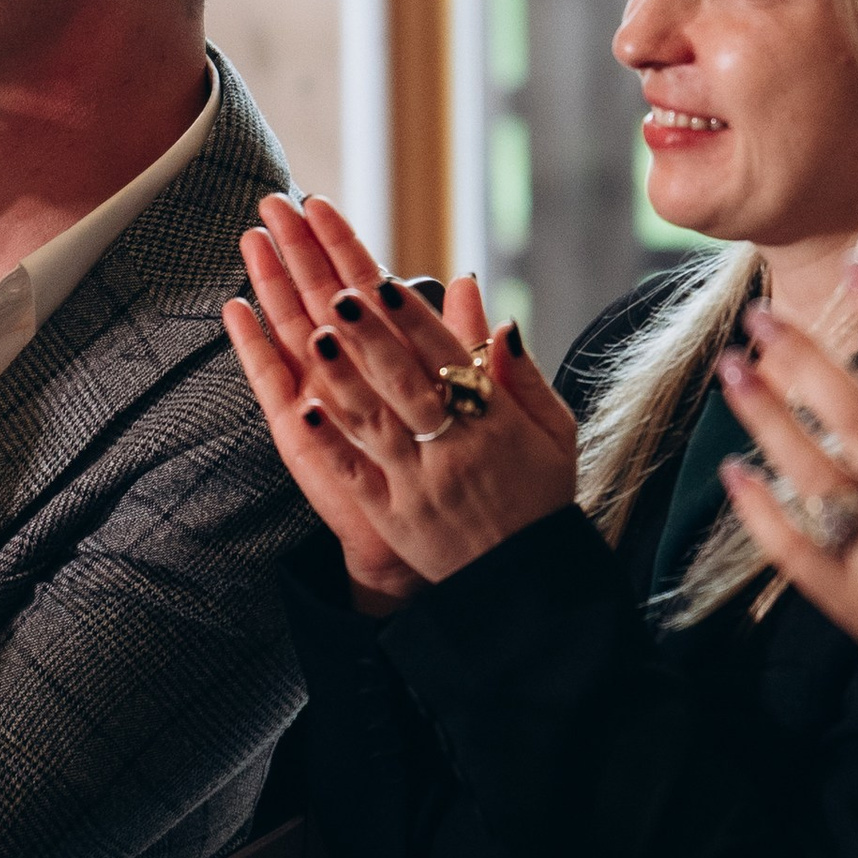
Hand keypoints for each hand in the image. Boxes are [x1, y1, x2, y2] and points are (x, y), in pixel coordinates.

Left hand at [228, 195, 578, 589]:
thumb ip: (521, 375)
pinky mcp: (394, 515)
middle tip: (336, 291)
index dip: (411, 316)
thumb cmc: (537, 496)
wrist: (523, 579)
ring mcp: (419, 480)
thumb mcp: (551, 431)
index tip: (382, 279)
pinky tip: (307, 409)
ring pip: (375, 419)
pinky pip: (358, 474)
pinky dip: (332, 442)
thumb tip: (498, 319)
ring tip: (313, 335)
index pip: (446, 355)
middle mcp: (454, 445)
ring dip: (343, 376)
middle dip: (369, 332)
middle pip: (403, 377)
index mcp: (494, 419)